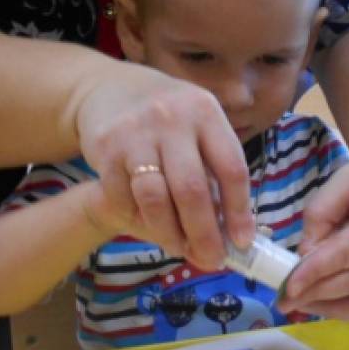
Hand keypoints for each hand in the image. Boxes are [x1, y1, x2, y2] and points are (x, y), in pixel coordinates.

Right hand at [72, 59, 254, 267]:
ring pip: (155, 199)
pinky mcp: (106, 148)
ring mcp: (136, 133)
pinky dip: (137, 219)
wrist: (108, 89)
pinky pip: (123, 198)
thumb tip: (234, 230)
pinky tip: (148, 224)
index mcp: (206, 113)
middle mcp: (173, 119)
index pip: (231, 169)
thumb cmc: (168, 119)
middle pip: (193, 190)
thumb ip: (215, 169)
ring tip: (181, 249)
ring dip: (170, 234)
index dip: (239, 212)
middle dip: (205, 234)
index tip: (242, 243)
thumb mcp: (198, 126)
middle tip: (212, 260)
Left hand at [276, 137, 348, 317]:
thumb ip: (321, 215)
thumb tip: (304, 257)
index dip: (315, 272)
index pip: (348, 254)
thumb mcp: (346, 179)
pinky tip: (324, 304)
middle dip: (316, 293)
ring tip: (299, 304)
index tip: (287, 287)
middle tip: (283, 300)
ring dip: (330, 308)